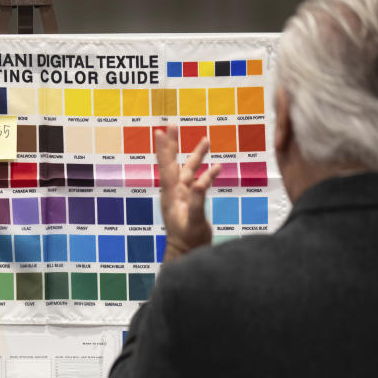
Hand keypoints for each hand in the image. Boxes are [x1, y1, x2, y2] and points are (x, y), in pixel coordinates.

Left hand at [154, 127, 221, 262]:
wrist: (187, 253)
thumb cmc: (189, 241)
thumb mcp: (194, 222)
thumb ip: (197, 201)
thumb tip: (200, 182)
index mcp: (171, 194)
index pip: (166, 167)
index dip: (163, 149)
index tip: (159, 131)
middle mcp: (174, 192)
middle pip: (172, 162)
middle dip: (173, 143)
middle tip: (172, 124)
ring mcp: (182, 196)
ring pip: (188, 170)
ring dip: (196, 156)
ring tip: (206, 140)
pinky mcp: (190, 201)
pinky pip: (198, 182)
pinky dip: (207, 173)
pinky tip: (218, 167)